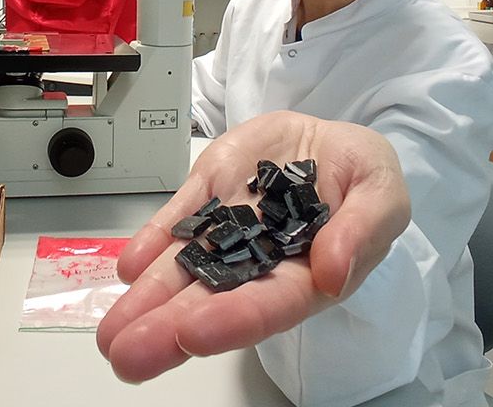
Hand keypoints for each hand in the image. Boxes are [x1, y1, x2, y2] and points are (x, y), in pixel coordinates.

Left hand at [96, 110, 409, 382]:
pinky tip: (128, 267)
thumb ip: (364, 230)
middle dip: (167, 329)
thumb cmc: (362, 176)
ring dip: (146, 300)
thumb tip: (334, 270)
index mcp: (309, 274)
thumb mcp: (382, 192)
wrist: (330, 139)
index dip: (232, 320)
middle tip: (127, 354)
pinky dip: (152, 242)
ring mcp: (229, 229)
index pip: (269, 304)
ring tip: (111, 331)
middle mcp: (260, 261)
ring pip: (185, 268)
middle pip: (213, 300)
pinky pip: (179, 221)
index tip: (192, 334)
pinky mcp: (209, 196)